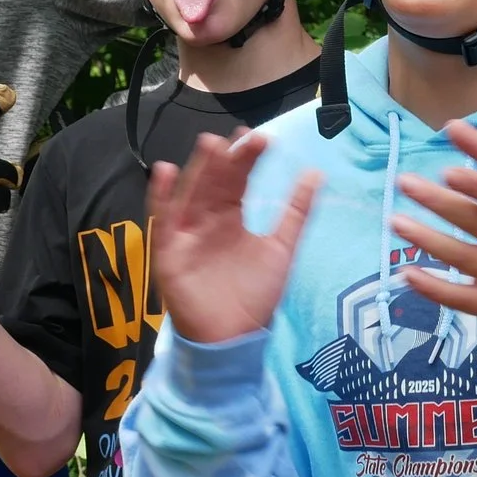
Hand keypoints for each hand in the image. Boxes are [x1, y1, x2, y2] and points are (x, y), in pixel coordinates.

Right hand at [149, 129, 321, 345]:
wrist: (233, 338)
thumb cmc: (254, 295)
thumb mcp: (282, 249)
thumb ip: (296, 212)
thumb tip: (316, 172)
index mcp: (232, 217)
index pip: (238, 179)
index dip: (248, 159)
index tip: (262, 138)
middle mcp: (207, 219)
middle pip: (215, 181)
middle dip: (227, 160)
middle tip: (240, 137)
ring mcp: (187, 233)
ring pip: (191, 194)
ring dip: (198, 169)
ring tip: (210, 144)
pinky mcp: (169, 251)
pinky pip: (162, 219)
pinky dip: (161, 195)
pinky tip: (165, 171)